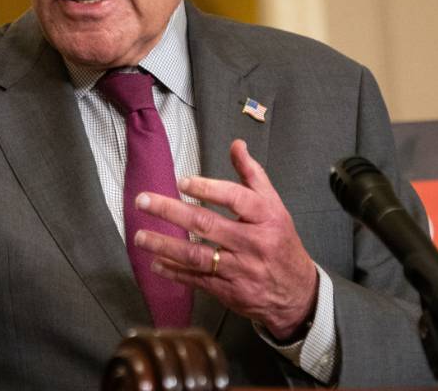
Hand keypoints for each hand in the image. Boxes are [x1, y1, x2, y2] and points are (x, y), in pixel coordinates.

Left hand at [133, 139, 318, 339]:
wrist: (298, 293)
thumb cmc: (281, 242)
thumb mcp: (275, 206)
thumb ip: (253, 175)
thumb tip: (237, 145)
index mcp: (266, 217)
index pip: (236, 198)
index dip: (208, 188)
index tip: (181, 181)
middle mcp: (253, 243)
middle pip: (207, 224)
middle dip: (171, 211)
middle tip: (143, 201)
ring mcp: (240, 269)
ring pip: (197, 256)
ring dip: (164, 245)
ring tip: (140, 236)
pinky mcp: (229, 292)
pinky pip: (197, 280)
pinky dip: (174, 272)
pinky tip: (156, 263)